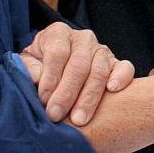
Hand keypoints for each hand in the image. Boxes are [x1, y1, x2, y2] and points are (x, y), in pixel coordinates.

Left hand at [20, 23, 135, 125]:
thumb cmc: (40, 66)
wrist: (58, 67)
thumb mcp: (28, 63)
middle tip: (56, 115)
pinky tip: (112, 90)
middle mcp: (83, 38)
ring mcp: (102, 50)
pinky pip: (125, 67)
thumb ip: (29, 68)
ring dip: (89, 97)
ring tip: (79, 119)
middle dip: (67, 93)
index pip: (57, 52)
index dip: (50, 77)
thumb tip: (38, 77)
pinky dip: (121, 77)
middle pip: (79, 64)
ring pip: (99, 71)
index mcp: (58, 33)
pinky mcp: (116, 63)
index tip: (43, 99)